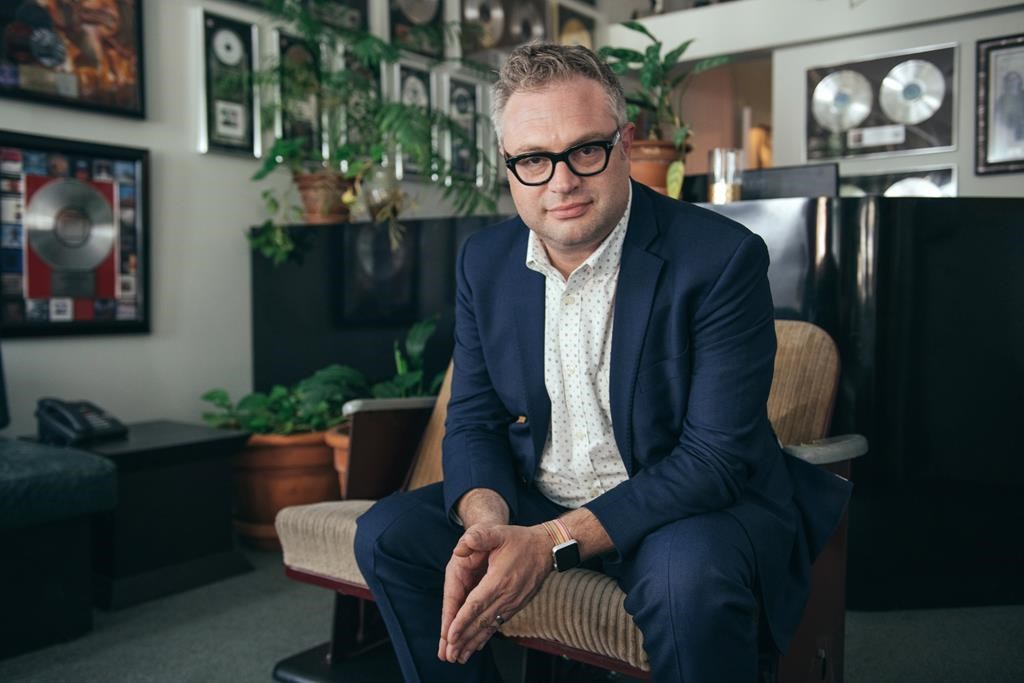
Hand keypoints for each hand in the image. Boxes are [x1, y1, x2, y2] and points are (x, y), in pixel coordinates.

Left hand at [440, 524, 551, 663]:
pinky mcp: (516, 605)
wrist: (547, 549)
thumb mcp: (500, 532)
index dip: (462, 620)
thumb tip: (460, 546)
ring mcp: (512, 603)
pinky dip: (486, 636)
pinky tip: (476, 645)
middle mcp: (507, 595)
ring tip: (459, 656)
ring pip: (489, 626)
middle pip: (481, 621)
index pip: (477, 604)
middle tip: (449, 654)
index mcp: (499, 579)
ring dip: (473, 641)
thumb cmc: (521, 540)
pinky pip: (498, 624)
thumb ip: (480, 537)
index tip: (451, 635)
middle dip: (464, 638)